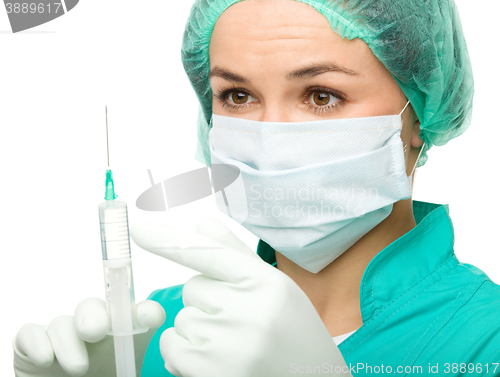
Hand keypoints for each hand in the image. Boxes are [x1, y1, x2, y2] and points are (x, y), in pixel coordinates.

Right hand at [13, 298, 164, 376]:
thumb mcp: (122, 374)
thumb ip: (131, 366)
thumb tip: (142, 350)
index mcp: (120, 335)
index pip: (137, 315)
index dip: (145, 313)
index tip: (152, 318)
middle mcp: (92, 327)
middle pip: (93, 307)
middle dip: (95, 316)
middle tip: (97, 333)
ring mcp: (60, 333)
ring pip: (63, 322)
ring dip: (69, 342)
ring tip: (78, 368)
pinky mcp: (30, 343)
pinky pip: (31, 333)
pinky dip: (38, 342)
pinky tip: (45, 359)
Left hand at [131, 218, 351, 376]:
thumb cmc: (293, 331)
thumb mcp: (275, 288)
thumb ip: (236, 254)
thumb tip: (202, 224)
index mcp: (266, 283)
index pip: (210, 253)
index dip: (171, 241)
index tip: (139, 230)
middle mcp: (248, 311)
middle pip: (192, 288)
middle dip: (208, 301)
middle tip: (239, 320)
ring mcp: (229, 345)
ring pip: (182, 318)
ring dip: (198, 329)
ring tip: (235, 345)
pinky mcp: (210, 373)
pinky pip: (171, 347)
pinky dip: (183, 353)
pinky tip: (216, 361)